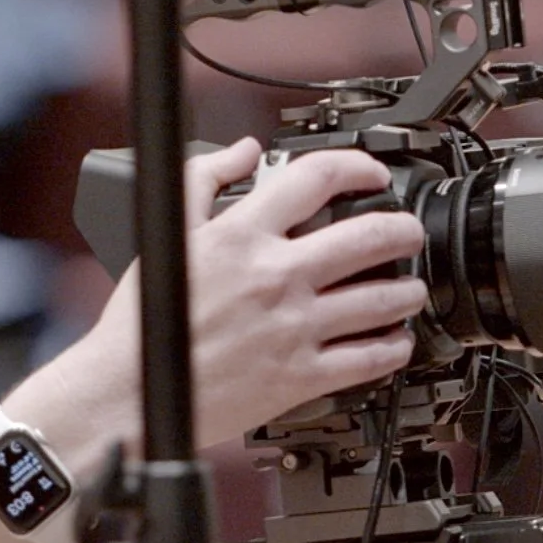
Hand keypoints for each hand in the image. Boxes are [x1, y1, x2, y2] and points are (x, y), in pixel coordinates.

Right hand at [74, 138, 428, 451]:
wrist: (131, 391)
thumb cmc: (144, 320)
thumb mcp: (168, 232)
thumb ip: (204, 179)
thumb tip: (243, 151)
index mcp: (243, 234)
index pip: (318, 178)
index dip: (359, 166)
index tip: (373, 175)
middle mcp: (276, 276)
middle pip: (371, 236)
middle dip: (404, 229)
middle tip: (409, 232)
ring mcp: (294, 327)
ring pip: (382, 299)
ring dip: (408, 289)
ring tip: (410, 287)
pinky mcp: (301, 376)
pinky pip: (368, 359)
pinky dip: (394, 347)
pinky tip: (396, 341)